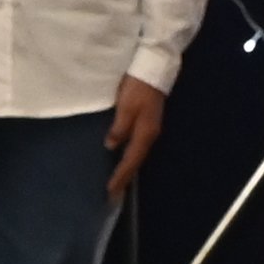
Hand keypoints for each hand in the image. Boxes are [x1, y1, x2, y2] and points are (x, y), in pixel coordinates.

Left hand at [105, 75, 167, 199]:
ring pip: (137, 154)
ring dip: (127, 169)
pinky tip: (122, 159)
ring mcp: (150, 128)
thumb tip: (111, 146)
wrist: (153, 68)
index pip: (131, 161)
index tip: (110, 191)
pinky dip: (129, 156)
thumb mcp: (126, 106)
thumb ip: (119, 127)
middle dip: (125, 177)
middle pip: (136, 161)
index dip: (120, 176)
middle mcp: (150, 135)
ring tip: (117, 181)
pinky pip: (136, 145)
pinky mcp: (147, 122)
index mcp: (145, 133)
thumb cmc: (138, 86)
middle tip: (113, 194)